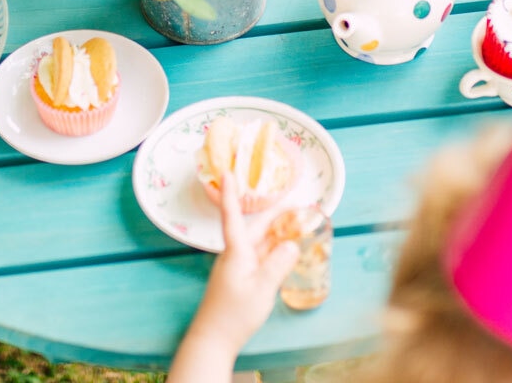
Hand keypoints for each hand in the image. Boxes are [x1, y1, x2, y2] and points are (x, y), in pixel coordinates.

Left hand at [172, 176, 298, 374]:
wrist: (213, 340)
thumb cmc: (234, 314)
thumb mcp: (262, 289)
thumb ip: (278, 264)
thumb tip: (291, 244)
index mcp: (236, 251)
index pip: (232, 215)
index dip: (230, 193)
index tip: (228, 171)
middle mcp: (235, 254)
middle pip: (256, 228)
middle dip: (275, 215)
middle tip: (298, 206)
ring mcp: (236, 267)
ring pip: (259, 243)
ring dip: (276, 234)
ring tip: (298, 225)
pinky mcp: (239, 279)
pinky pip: (259, 256)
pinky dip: (273, 251)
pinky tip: (285, 253)